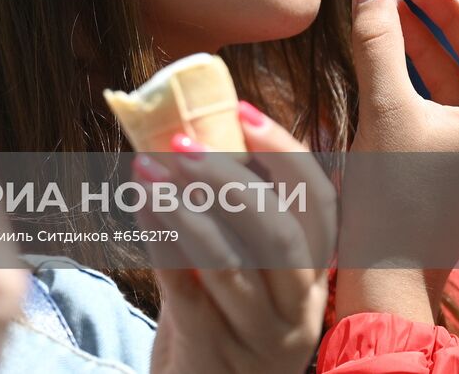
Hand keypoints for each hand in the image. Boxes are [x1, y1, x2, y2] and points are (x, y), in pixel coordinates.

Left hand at [146, 104, 334, 373]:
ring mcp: (261, 337)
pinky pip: (189, 295)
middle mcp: (299, 307)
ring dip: (187, 208)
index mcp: (313, 273)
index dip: (284, 152)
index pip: (319, 204)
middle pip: (281, 233)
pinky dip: (162, 245)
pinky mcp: (216, 355)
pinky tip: (139, 206)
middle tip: (181, 141)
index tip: (241, 109)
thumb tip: (187, 127)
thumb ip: (225, 211)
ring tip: (147, 167)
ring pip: (234, 265)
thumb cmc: (215, 317)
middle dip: (229, 178)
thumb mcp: (236, 265)